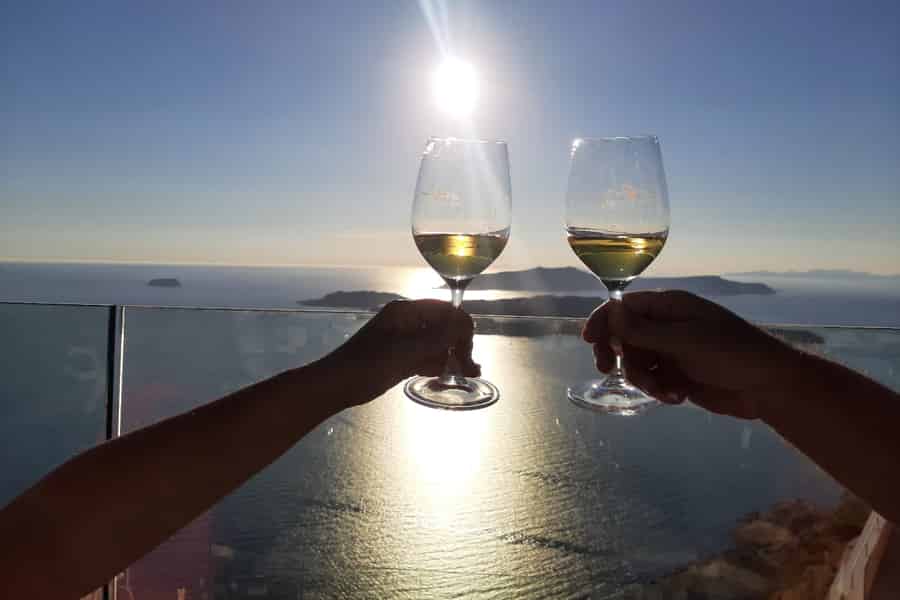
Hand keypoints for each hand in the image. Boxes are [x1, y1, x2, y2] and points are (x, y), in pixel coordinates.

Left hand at [326, 299, 479, 402]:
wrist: (336, 385)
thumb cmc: (369, 364)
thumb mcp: (407, 350)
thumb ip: (438, 337)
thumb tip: (466, 325)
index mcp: (406, 311)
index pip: (445, 310)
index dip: (461, 328)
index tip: (468, 351)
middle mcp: (407, 321)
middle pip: (443, 327)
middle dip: (459, 345)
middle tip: (471, 369)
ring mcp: (404, 339)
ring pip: (436, 344)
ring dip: (451, 357)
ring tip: (466, 375)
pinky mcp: (401, 357)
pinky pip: (426, 356)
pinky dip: (437, 364)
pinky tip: (446, 376)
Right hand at [583, 290, 797, 418]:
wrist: (768, 386)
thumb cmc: (731, 353)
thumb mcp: (684, 340)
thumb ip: (644, 330)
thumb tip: (610, 313)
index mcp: (670, 307)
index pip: (624, 307)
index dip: (604, 321)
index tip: (589, 341)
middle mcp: (667, 326)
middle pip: (624, 336)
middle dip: (617, 353)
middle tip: (607, 370)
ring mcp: (672, 351)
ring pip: (636, 362)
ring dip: (643, 378)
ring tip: (664, 390)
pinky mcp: (678, 375)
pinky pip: (652, 380)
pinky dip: (658, 390)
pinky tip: (677, 397)